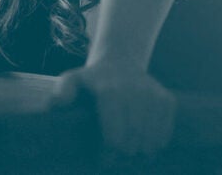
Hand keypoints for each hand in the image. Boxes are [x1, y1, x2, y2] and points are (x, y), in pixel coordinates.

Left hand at [51, 59, 175, 156]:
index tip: (105, 160)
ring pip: (151, 139)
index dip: (110, 154)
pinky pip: (165, 130)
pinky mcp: (166, 99)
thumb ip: (61, 92)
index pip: (114, 136)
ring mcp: (152, 95)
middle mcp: (133, 91)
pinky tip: (146, 143)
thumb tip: (54, 105)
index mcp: (109, 91)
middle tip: (118, 159)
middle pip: (133, 140)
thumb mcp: (71, 80)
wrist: (119, 62)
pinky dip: (157, 142)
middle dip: (125, 155)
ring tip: (132, 154)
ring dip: (142, 152)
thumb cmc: (91, 79)